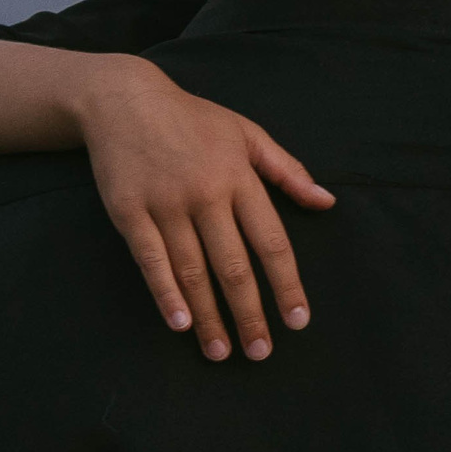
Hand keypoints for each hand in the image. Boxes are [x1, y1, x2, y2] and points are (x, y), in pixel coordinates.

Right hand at [72, 56, 333, 362]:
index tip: (298, 321)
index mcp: (241, 178)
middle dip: (250, 314)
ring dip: (209, 316)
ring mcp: (166, 204)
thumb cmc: (193, 120)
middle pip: (234, 266)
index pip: (272, 242)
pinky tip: (180, 323)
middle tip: (261, 352)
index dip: (287, 284)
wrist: (123, 99)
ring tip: (220, 352)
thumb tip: (327, 202)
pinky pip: (151, 260)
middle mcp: (206, 194)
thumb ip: (288, 172)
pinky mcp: (129, 211)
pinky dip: (166, 294)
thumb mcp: (248, 135)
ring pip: (193, 271)